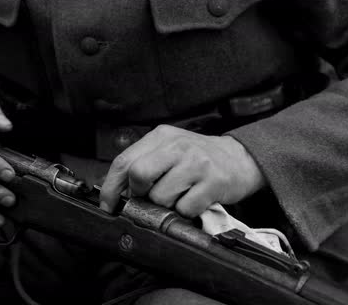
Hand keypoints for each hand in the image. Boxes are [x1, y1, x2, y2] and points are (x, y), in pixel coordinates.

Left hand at [99, 125, 264, 216]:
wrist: (241, 158)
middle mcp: (177, 146)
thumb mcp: (168, 149)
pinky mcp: (213, 182)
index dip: (111, 187)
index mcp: (161, 136)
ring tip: (180, 194)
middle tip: (151, 196)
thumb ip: (143, 163)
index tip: (107, 204)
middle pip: (138, 175)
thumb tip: (116, 192)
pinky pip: (185, 208)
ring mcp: (196, 163)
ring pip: (160, 196)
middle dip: (140, 192)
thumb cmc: (198, 157)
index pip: (123, 161)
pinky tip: (195, 199)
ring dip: (166, 204)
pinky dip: (186, 211)